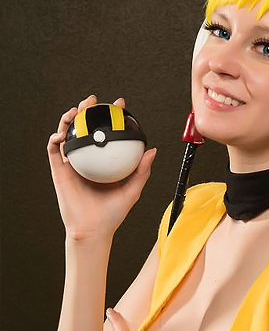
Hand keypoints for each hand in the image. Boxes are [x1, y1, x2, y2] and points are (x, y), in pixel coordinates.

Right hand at [47, 94, 156, 240]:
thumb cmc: (112, 214)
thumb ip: (142, 171)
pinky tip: (63, 133)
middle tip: (94, 100)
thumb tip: (152, 150)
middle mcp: (87, 160)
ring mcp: (72, 164)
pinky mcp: (58, 171)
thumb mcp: (132, 191)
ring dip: (69, 119)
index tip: (120, 104)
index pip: (107, 133)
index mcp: (103, 161)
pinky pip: (54, 150)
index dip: (111, 117)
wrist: (93, 230)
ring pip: (68, 135)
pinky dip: (56, 138)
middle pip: (86, 129)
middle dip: (87, 110)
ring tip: (77, 110)